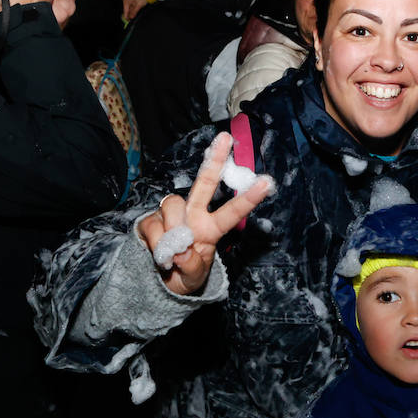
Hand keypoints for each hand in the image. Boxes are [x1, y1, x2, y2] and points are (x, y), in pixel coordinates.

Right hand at [120, 0, 147, 22]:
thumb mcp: (139, 5)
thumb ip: (134, 12)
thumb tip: (131, 17)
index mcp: (126, 0)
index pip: (125, 10)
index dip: (126, 16)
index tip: (128, 21)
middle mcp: (126, 0)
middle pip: (127, 10)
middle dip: (130, 15)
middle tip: (132, 19)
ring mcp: (129, 1)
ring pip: (129, 10)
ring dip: (132, 13)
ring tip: (134, 16)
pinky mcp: (131, 2)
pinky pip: (131, 8)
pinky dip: (133, 11)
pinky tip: (135, 13)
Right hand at [136, 132, 271, 294]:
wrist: (156, 280)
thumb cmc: (184, 275)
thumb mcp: (193, 280)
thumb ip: (191, 267)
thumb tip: (182, 250)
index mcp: (211, 229)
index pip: (232, 212)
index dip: (248, 198)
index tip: (267, 183)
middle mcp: (194, 215)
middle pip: (205, 183)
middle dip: (215, 160)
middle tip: (226, 137)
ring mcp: (172, 215)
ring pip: (174, 205)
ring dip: (173, 229)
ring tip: (172, 254)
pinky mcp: (151, 219)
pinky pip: (152, 223)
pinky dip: (156, 241)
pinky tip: (159, 253)